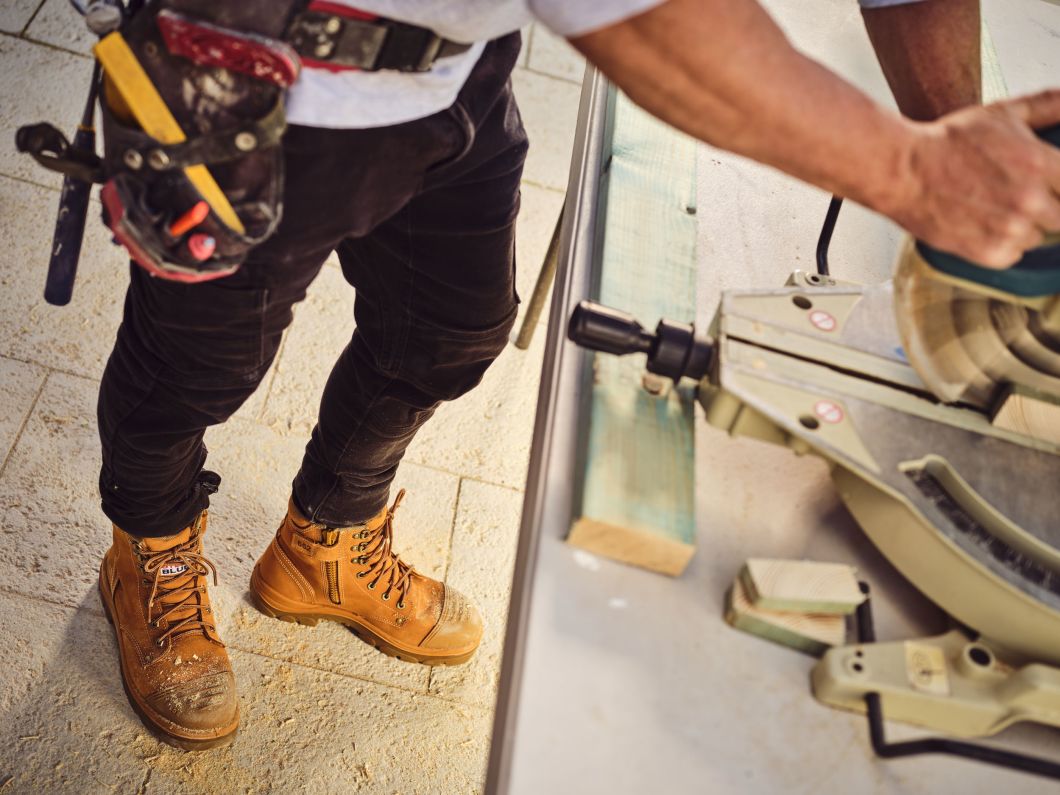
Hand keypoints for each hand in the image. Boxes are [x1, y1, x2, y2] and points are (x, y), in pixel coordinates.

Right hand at [884, 90, 1059, 267]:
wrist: (902, 171)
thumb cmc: (946, 142)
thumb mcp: (1001, 113)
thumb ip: (1048, 105)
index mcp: (1040, 165)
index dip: (1057, 185)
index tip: (1046, 186)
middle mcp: (1030, 200)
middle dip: (1044, 207)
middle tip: (1017, 196)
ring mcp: (1009, 229)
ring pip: (1035, 238)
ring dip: (1021, 227)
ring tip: (993, 208)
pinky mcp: (988, 252)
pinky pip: (1012, 255)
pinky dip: (1000, 245)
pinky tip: (981, 224)